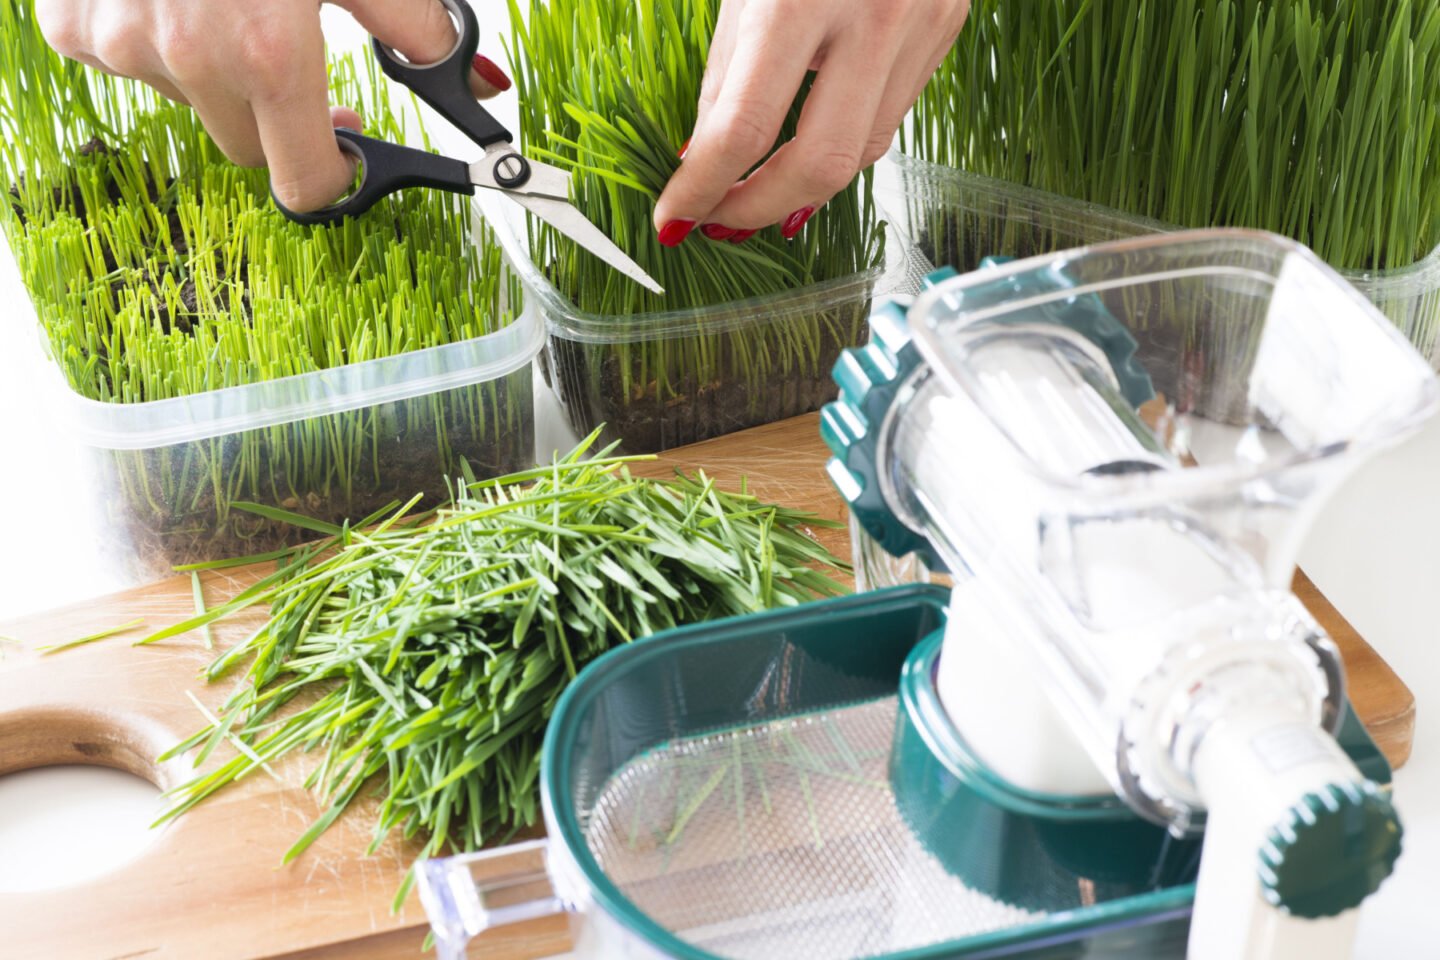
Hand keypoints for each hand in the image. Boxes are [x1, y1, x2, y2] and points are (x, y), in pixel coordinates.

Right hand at [35, 0, 511, 211]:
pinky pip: (128, 62)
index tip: (344, 149)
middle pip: (249, 147)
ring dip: (216, 70)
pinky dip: (155, 38)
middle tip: (293, 60)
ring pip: (192, 103)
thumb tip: (478, 86)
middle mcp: (193, 62)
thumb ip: (416, 29)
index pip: (304, 183)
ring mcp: (123, 46)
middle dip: (278, 116)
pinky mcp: (75, 25)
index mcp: (269, 56)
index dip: (331, 173)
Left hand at [652, 0, 968, 245]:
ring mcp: (922, 25)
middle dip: (759, 209)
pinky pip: (889, 116)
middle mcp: (873, 16)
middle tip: (720, 219)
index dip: (702, 186)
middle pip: (818, 165)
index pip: (744, 127)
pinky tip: (807, 146)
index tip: (675, 216)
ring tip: (756, 193)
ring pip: (862, 153)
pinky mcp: (946, 28)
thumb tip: (704, 154)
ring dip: (802, 188)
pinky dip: (841, 144)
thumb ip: (726, 68)